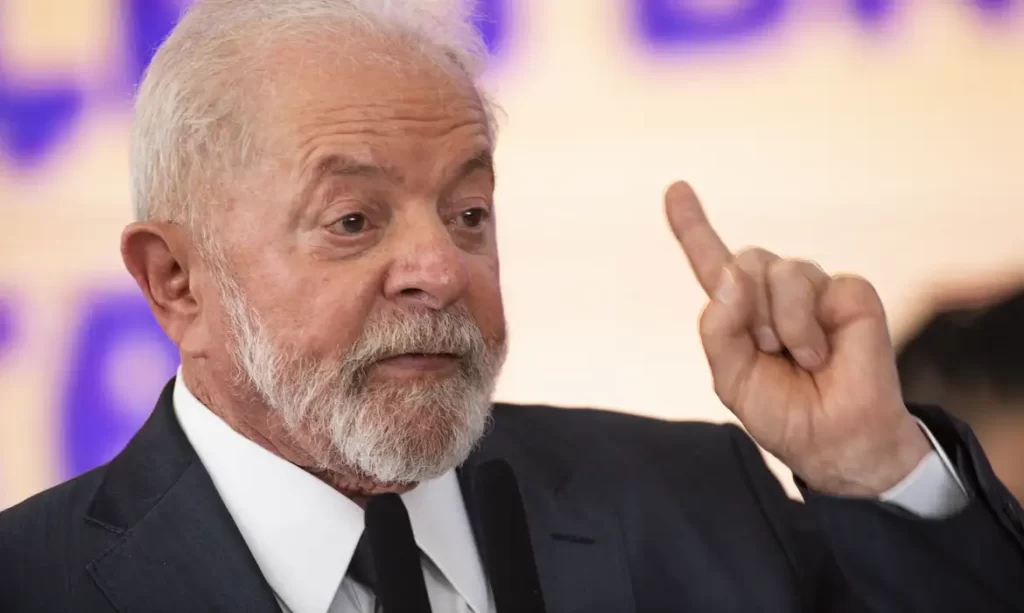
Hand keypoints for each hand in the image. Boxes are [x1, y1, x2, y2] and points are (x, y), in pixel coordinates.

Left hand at [665, 182, 929, 495]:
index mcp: (740, 310)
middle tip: (768, 351)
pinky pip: (819, 286)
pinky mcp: (850, 293)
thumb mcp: (731, 378)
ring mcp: (814, 288)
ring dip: (779, 322)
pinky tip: (823, 353)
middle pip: (744, 259)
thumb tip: (732, 273)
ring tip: (799, 357)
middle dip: (747, 309)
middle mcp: (775, 291)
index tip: (676, 189)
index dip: (692, 225)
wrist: (834, 440)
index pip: (712, 259)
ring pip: (779, 270)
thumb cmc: (784, 412)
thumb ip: (719, 328)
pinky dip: (807, 328)